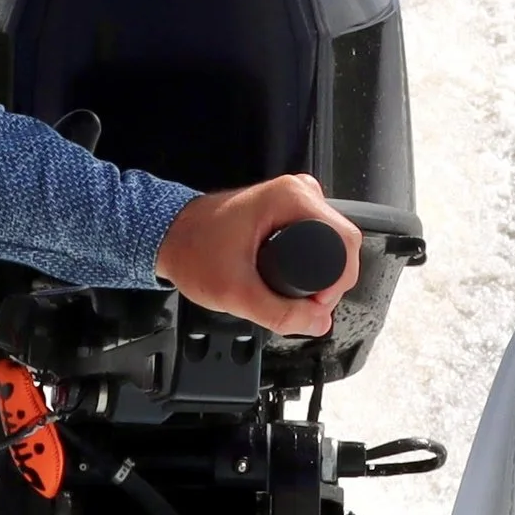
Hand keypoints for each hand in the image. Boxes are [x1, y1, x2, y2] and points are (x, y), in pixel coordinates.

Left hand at [155, 173, 361, 336]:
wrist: (169, 235)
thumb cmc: (193, 250)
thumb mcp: (236, 292)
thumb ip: (279, 314)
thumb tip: (319, 322)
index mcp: (290, 198)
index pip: (345, 242)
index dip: (337, 282)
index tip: (314, 303)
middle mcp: (297, 191)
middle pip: (342, 245)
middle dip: (328, 282)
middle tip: (298, 303)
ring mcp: (293, 199)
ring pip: (331, 245)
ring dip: (319, 275)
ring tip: (286, 289)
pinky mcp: (287, 210)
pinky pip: (317, 240)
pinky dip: (310, 264)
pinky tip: (287, 279)